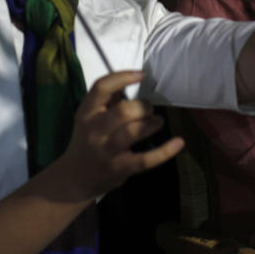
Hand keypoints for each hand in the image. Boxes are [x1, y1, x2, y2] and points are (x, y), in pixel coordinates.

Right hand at [54, 71, 183, 200]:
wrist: (75, 178)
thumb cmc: (87, 140)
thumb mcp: (88, 118)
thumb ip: (107, 101)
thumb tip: (132, 81)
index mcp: (86, 113)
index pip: (101, 87)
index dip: (123, 77)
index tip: (141, 75)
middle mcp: (95, 130)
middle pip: (124, 110)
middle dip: (143, 106)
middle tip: (149, 109)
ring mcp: (107, 151)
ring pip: (134, 131)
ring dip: (152, 123)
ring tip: (157, 121)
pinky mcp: (120, 168)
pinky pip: (146, 159)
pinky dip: (165, 151)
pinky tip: (179, 142)